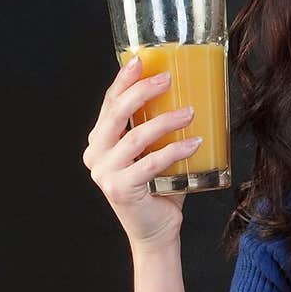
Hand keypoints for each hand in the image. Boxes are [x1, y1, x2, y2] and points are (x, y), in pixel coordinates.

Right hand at [81, 54, 201, 251]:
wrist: (157, 231)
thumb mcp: (154, 152)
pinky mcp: (120, 189)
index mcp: (100, 142)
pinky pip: (151, 162)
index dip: (123, 80)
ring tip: (190, 113)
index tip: (141, 60)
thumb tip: (186, 95)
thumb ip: (156, 129)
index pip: (109, 104)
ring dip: (166, 121)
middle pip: (117, 114)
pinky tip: (195, 142)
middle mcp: (96, 155)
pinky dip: (175, 150)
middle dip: (142, 91)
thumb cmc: (160, 190)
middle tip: (168, 78)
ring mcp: (105, 173)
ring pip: (136, 137)